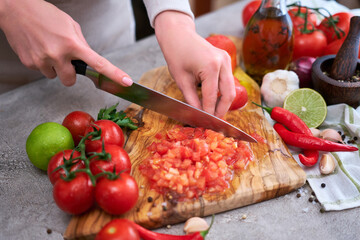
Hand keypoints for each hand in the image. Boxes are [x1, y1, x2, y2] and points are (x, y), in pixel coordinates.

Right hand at [0, 0, 131, 86]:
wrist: (15, 10)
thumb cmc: (45, 15)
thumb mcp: (70, 25)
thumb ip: (81, 44)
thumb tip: (88, 59)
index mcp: (73, 44)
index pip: (98, 63)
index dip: (114, 74)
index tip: (126, 82)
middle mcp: (58, 55)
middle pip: (70, 80)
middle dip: (69, 73)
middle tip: (64, 59)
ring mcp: (42, 61)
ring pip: (55, 77)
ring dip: (55, 68)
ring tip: (48, 49)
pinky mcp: (30, 63)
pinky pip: (42, 71)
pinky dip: (42, 64)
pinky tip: (39, 49)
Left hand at [153, 11, 234, 117]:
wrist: (178, 35)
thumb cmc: (176, 55)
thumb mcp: (181, 80)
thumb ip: (192, 100)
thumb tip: (198, 116)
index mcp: (210, 67)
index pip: (212, 97)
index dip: (209, 113)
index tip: (205, 124)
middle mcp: (223, 62)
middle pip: (228, 95)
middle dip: (221, 110)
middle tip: (212, 122)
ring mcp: (227, 60)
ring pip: (231, 89)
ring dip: (223, 103)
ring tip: (213, 113)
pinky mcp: (226, 60)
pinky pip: (228, 81)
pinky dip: (222, 92)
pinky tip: (214, 101)